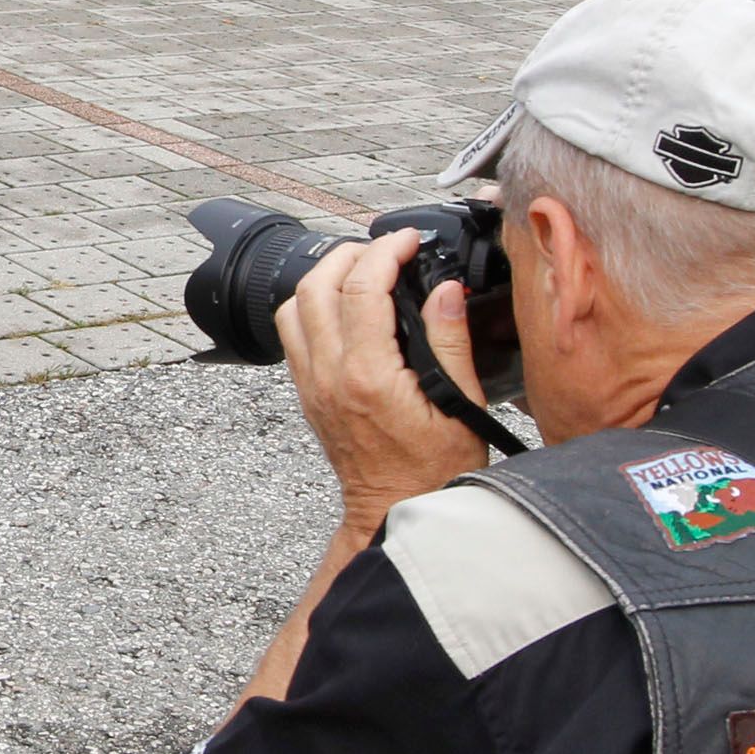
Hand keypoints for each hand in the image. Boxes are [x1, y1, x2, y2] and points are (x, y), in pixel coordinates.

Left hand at [273, 228, 490, 537]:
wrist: (395, 513)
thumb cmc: (433, 473)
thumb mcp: (462, 406)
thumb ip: (450, 342)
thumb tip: (446, 290)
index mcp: (369, 375)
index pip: (363, 288)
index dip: (385, 251)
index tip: (407, 240)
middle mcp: (330, 376)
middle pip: (315, 287)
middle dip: (348, 253)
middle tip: (383, 248)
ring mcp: (312, 385)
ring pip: (292, 308)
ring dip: (323, 277)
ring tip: (360, 269)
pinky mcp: (308, 395)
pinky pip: (293, 335)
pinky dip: (312, 307)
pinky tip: (345, 306)